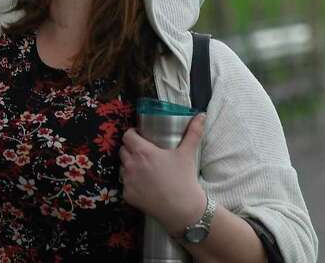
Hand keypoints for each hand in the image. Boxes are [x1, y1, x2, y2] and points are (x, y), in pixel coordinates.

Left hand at [119, 112, 207, 234]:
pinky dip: (131, 183)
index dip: (132, 134)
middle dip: (131, 149)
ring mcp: (127, 182)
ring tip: (142, 169)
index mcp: (143, 152)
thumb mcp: (188, 153)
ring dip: (129, 166)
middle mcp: (131, 165)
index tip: (139, 136)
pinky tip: (143, 185)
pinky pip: (125, 185)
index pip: (127, 136)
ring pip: (122, 167)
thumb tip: (201, 115)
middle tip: (143, 153)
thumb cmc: (183, 179)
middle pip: (123, 150)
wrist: (182, 210)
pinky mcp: (127, 196)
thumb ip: (194, 132)